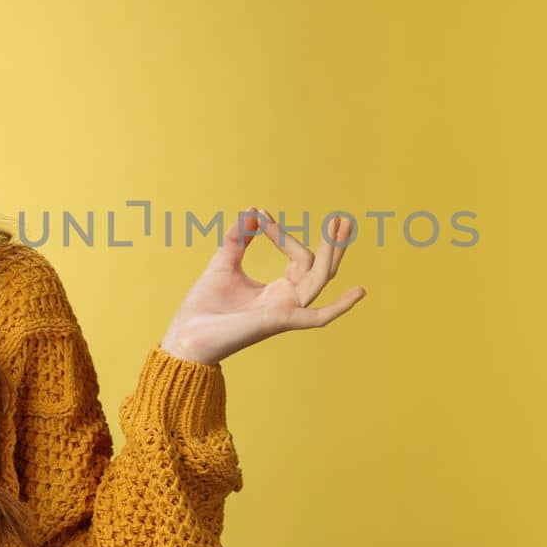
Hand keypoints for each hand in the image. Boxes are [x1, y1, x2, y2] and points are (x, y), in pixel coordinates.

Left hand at [159, 206, 366, 365]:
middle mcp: (287, 301)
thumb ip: (239, 238)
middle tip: (339, 218)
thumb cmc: (204, 306)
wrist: (187, 334)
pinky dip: (339, 307)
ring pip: (319, 279)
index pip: (295, 256)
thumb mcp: (223, 262)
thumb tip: (253, 211)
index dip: (280, 232)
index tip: (258, 213)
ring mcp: (286, 311)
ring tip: (338, 226)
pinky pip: (317, 317)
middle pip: (320, 269)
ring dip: (331, 252)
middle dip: (332, 244)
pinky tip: (359, 292)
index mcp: (277, 291)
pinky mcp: (279, 321)